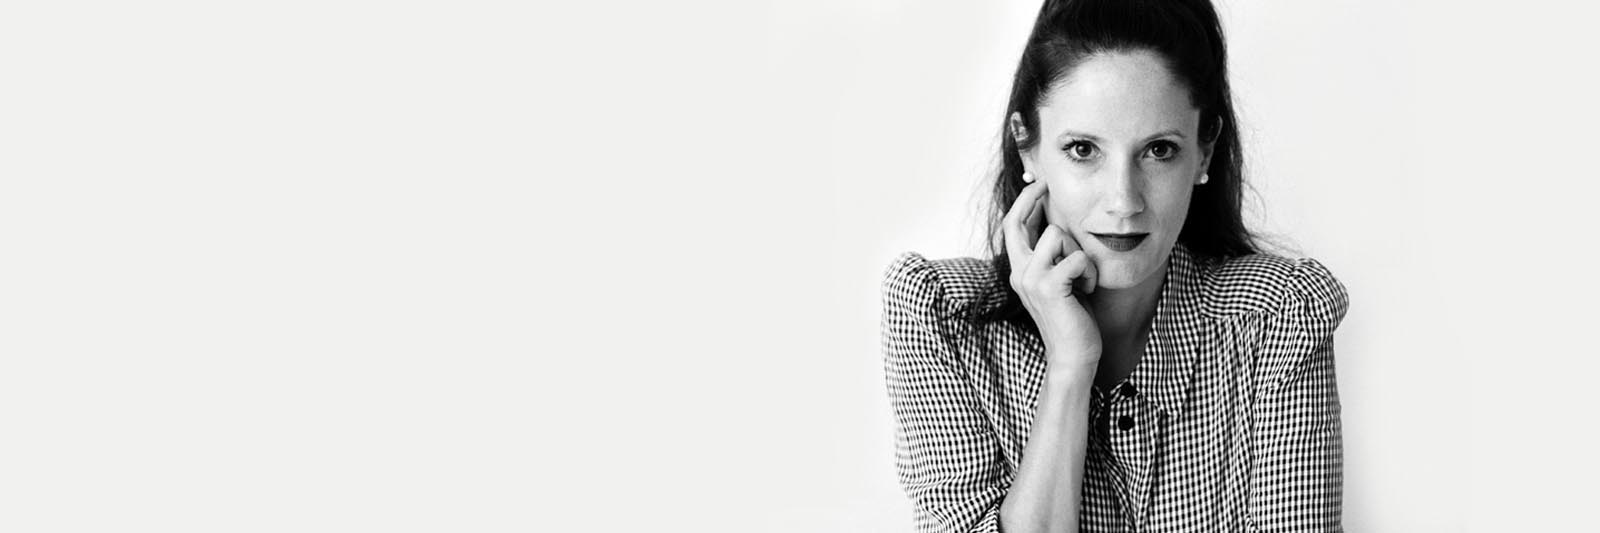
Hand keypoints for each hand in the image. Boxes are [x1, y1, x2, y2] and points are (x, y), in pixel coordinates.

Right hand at [1003, 180, 1102, 368]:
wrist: (1074, 355)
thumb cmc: (1073, 318)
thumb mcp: (1060, 280)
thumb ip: (1053, 257)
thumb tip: (1058, 224)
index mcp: (1020, 270)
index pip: (1012, 226)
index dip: (1024, 200)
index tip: (1039, 181)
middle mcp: (1019, 272)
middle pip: (1017, 220)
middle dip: (1034, 198)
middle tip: (1049, 185)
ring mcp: (1030, 279)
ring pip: (1055, 234)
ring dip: (1078, 251)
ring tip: (1083, 276)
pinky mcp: (1048, 287)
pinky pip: (1076, 257)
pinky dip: (1089, 272)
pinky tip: (1088, 289)